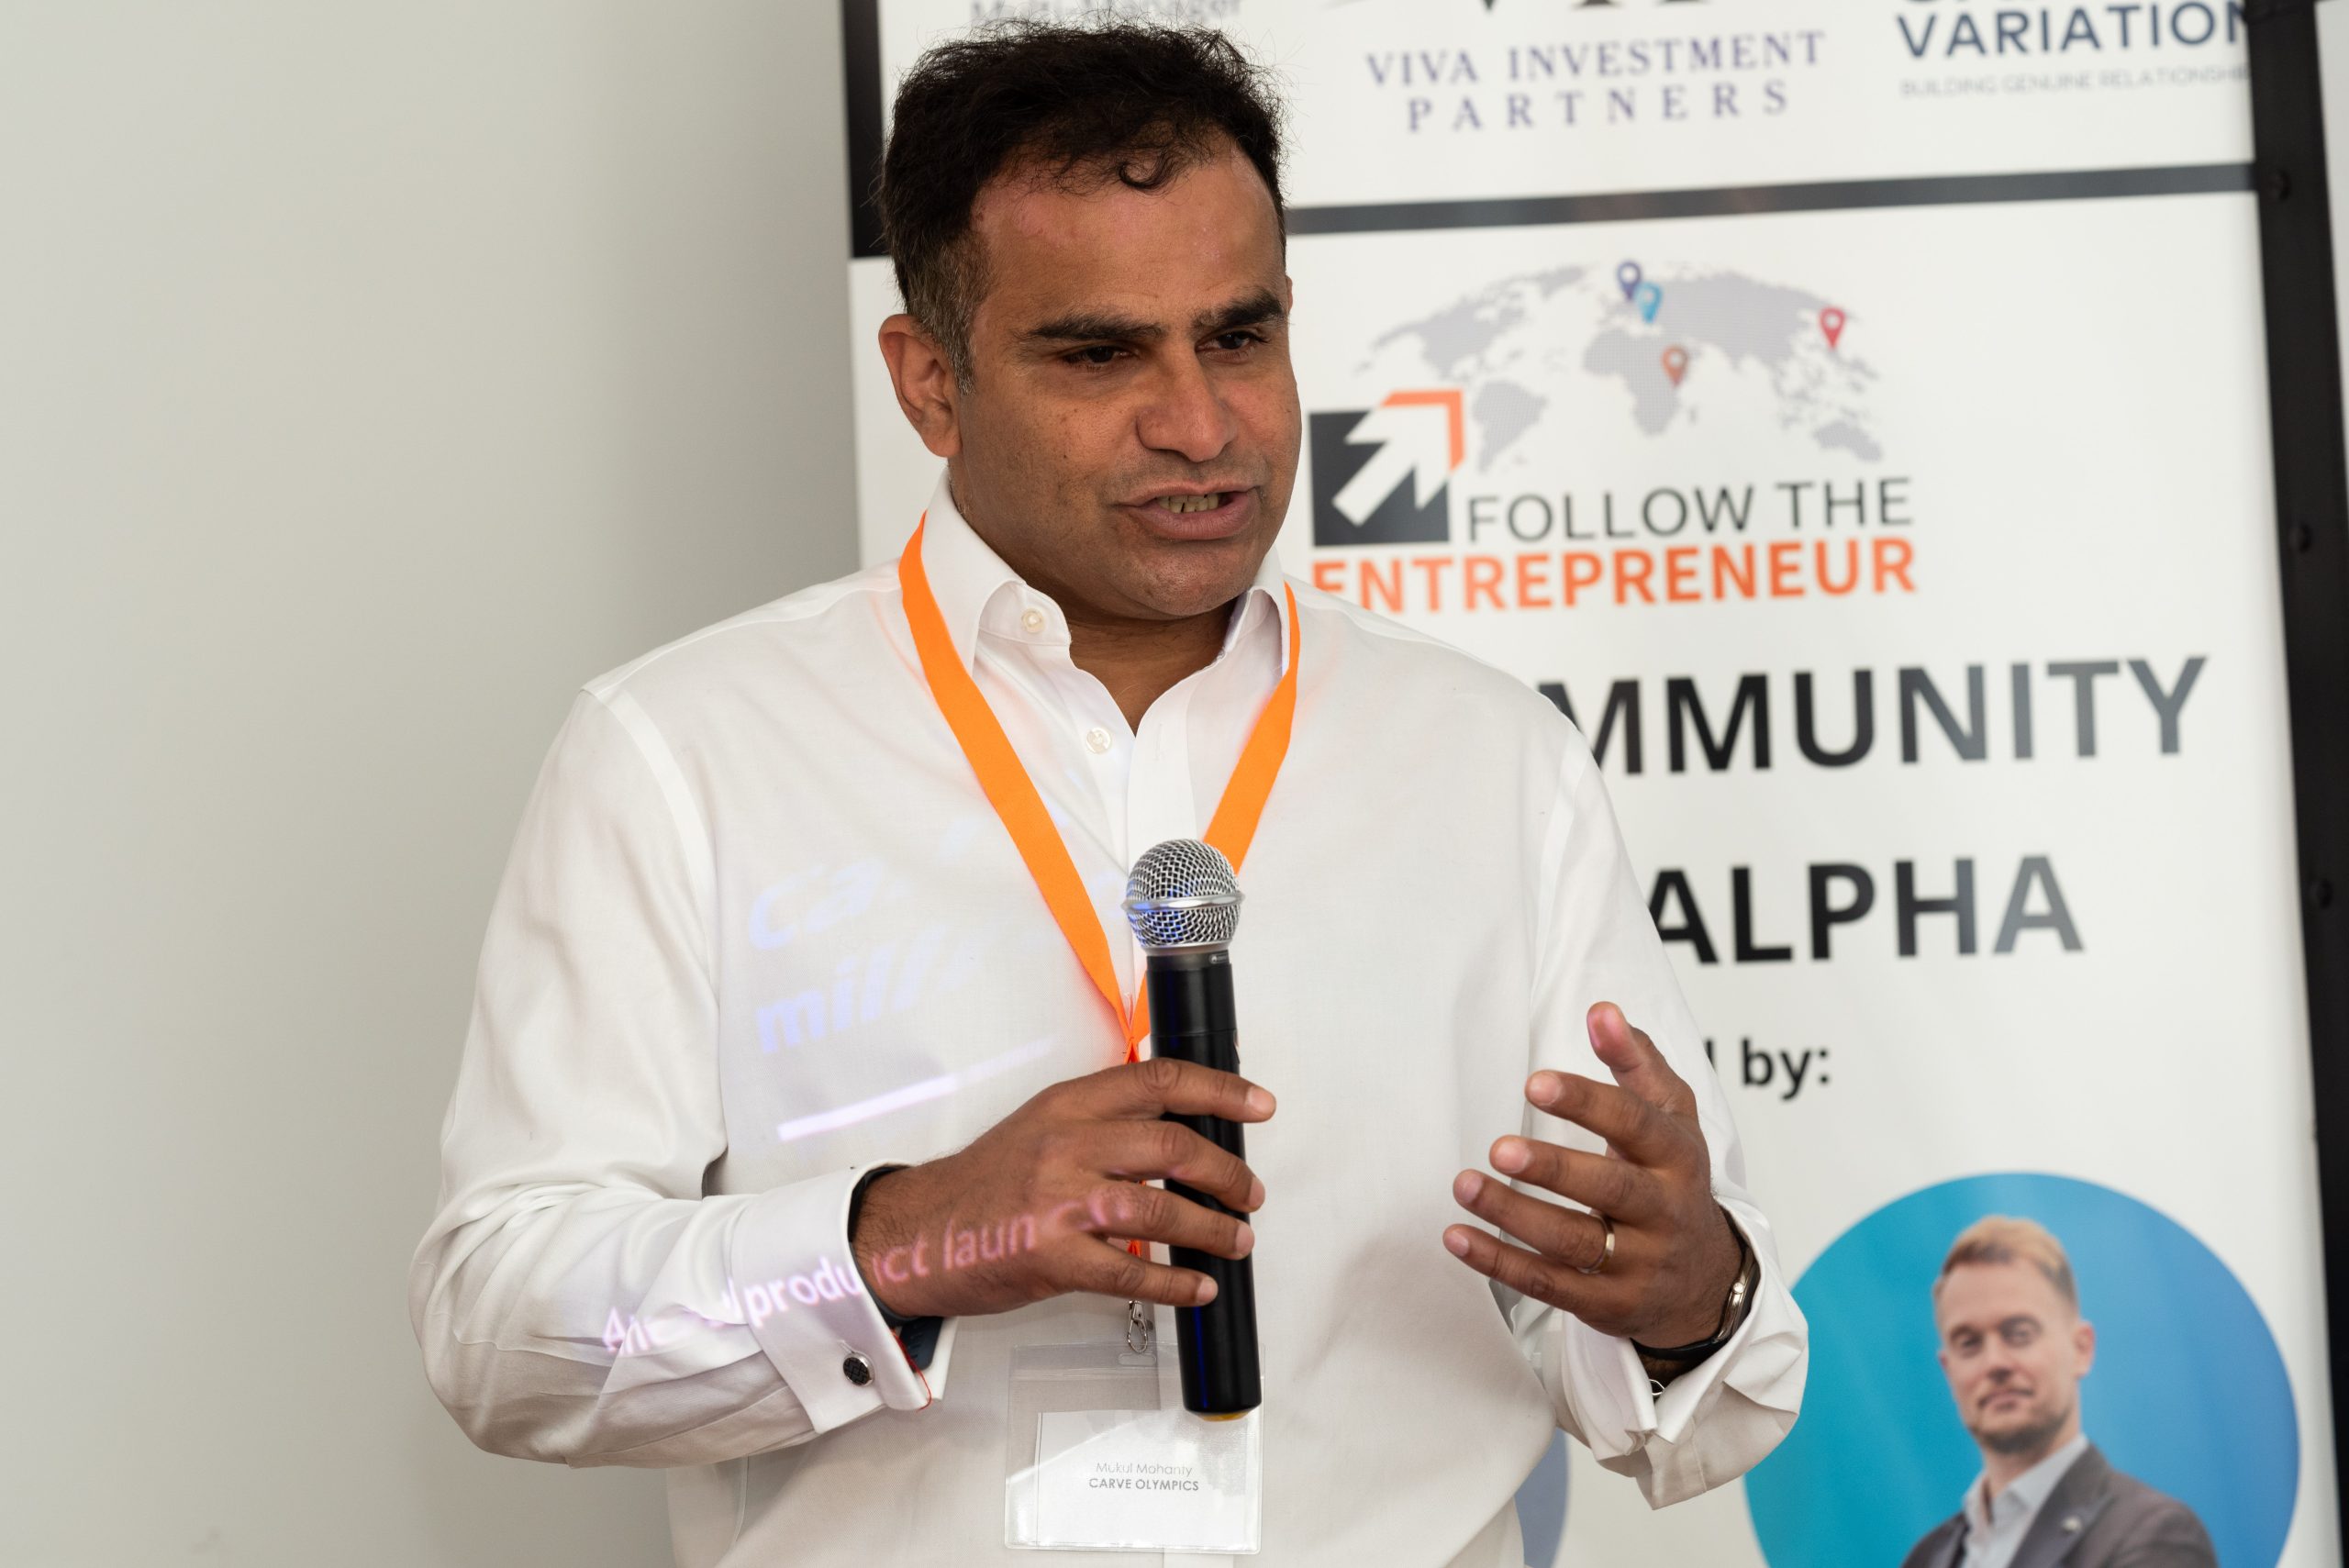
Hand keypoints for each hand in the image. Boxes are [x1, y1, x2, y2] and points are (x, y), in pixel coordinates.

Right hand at [849, 1056, 1272, 1319]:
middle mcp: (1068, 1143)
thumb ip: (1104, 1122)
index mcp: (1069, 1104)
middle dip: (1228, 1172)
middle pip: (1174, 1145)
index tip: (1259, 1106)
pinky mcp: (1053, 1257)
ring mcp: (1059, 1200)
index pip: (1160, 1081)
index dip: (1221, 1091)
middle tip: (1250, 1192)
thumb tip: (1181, 1133)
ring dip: (1213, 1227)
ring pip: (1161, 1207)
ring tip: (1237, 1239)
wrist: (917, 1232)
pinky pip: (1131, 1270)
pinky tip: (1198, 1287)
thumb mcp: (1042, 1127)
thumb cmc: (984, 1183)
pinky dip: (1176, 1281)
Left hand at [1444, 1002, 1741, 1346]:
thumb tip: (1601, 1010)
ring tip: (1464, 1184)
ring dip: (1513, 1215)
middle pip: (1609, 1190)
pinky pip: (1551, 1286)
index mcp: (1677, 1157)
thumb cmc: (1674, 1180)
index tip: (1536, 1082)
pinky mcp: (1607, 1305)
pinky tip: (1458, 1236)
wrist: (1706, 1282)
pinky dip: (1501, 1263)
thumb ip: (1637, 1061)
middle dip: (1553, 1168)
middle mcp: (1662, 1212)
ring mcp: (1637, 1264)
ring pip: (1574, 1242)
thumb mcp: (1672, 1117)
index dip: (1588, 1103)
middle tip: (1498, 1148)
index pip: (1636, 1125)